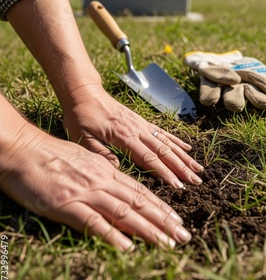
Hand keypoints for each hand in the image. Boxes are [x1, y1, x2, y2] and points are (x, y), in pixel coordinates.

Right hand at [0, 122, 190, 250]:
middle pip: (139, 201)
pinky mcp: (67, 205)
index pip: (140, 190)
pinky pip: (94, 222)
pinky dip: (112, 235)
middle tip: (184, 236)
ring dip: (148, 229)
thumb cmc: (49, 155)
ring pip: (124, 211)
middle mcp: (101, 181)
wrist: (23, 149)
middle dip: (164, 220)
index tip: (178, 220)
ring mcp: (85, 193)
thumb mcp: (82, 157)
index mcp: (105, 170)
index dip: (161, 206)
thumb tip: (118, 183)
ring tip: (167, 244)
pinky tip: (127, 247)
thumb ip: (102, 170)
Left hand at [62, 85, 203, 189]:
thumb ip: (100, 153)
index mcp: (123, 137)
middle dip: (181, 168)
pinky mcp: (141, 121)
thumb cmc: (81, 117)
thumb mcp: (82, 138)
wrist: (84, 94)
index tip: (178, 186)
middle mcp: (137, 130)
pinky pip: (162, 132)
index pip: (149, 158)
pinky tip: (188, 148)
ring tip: (198, 169)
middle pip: (164, 152)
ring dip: (184, 157)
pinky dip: (176, 141)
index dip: (165, 173)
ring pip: (167, 143)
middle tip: (196, 181)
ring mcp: (141, 125)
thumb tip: (117, 169)